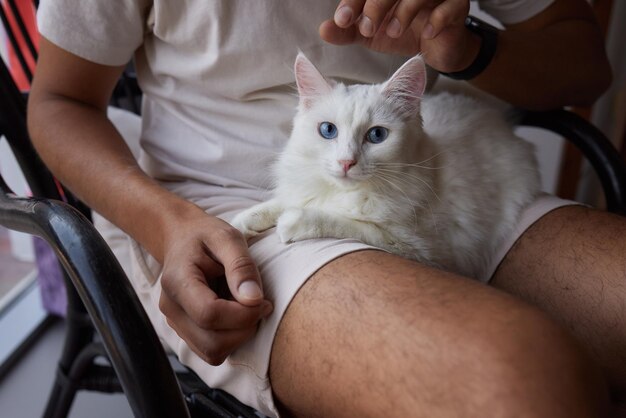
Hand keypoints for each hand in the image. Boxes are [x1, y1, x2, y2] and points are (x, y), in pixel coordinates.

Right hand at [158, 208, 272, 364]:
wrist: (181, 238)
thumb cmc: (205, 235)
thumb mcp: (227, 238)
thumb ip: (241, 266)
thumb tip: (254, 299)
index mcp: (177, 282)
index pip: (209, 314)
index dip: (243, 314)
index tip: (263, 300)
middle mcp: (171, 308)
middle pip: (212, 343)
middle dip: (244, 329)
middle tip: (260, 305)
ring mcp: (176, 323)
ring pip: (212, 352)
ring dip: (239, 336)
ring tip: (246, 307)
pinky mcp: (186, 332)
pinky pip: (211, 350)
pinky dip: (231, 338)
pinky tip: (236, 314)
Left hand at [319, 0, 479, 72]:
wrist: (435, 48)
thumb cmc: (402, 32)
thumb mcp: (371, 34)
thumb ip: (348, 31)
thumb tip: (323, 30)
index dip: (354, 1)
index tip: (342, 20)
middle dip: (376, 4)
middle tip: (367, 29)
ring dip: (405, 11)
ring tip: (393, 32)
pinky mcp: (457, 7)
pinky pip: (450, 7)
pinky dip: (436, 19)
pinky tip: (425, 34)